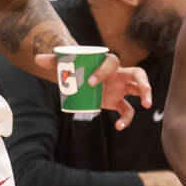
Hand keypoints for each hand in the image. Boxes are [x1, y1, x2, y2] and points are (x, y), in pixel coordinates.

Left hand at [33, 51, 151, 129]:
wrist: (79, 78)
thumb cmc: (74, 68)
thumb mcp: (64, 65)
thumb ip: (53, 61)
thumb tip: (38, 58)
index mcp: (106, 63)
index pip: (112, 63)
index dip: (103, 71)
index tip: (90, 82)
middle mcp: (118, 74)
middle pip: (138, 74)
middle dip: (143, 82)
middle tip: (144, 92)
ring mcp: (120, 88)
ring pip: (139, 90)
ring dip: (146, 95)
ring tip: (147, 105)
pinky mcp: (117, 101)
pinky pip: (126, 110)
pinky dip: (126, 119)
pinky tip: (119, 127)